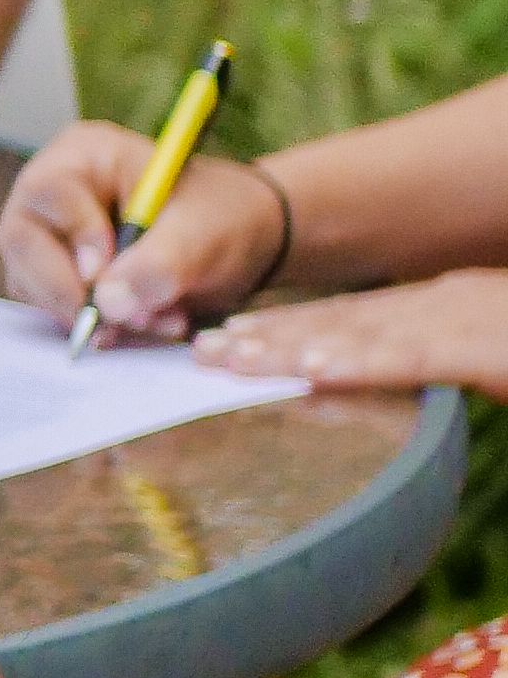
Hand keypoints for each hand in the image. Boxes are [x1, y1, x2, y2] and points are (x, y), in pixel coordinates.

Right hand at [0, 121, 288, 338]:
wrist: (237, 243)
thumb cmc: (221, 217)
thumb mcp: (203, 233)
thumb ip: (160, 263)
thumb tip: (109, 303)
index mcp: (84, 154)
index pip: (51, 192)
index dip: (75, 236)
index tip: (104, 275)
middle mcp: (53, 192)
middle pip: (24, 242)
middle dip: (71, 291)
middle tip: (118, 322)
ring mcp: (48, 235)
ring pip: (32, 283)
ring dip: (87, 316)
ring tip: (151, 321)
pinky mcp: (55, 276)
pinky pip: (52, 308)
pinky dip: (93, 327)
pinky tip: (139, 325)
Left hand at [199, 272, 507, 401]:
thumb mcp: (497, 356)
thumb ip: (447, 362)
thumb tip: (404, 375)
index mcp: (452, 305)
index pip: (358, 315)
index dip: (291, 326)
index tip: (229, 339)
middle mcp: (452, 302)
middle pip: (345, 318)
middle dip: (270, 334)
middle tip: (198, 351)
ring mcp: (470, 319)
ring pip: (364, 332)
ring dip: (290, 344)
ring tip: (226, 359)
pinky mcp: (487, 346)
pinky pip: (414, 356)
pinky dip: (359, 361)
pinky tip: (310, 370)